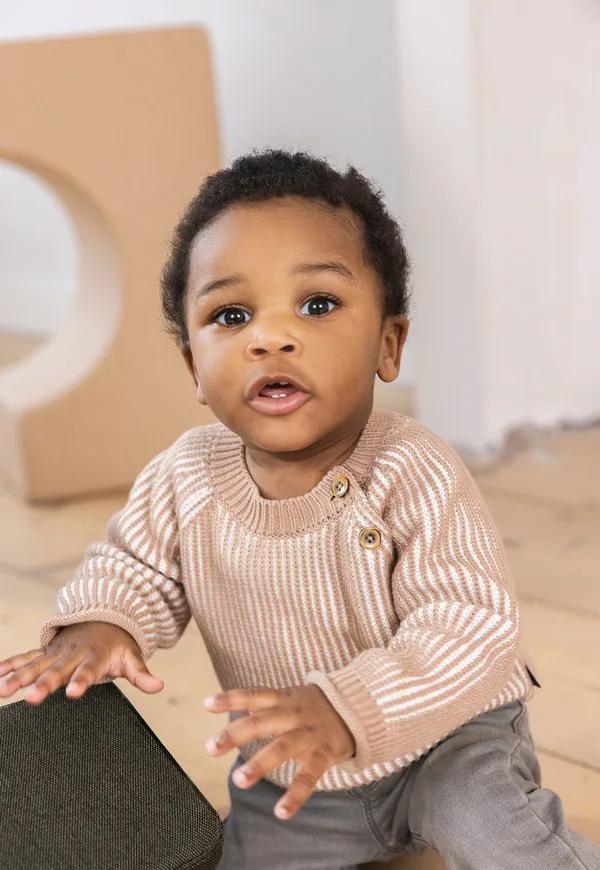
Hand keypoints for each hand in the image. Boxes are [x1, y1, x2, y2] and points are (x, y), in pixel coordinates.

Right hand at [0, 622, 162, 703]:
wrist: (103, 619)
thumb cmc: (116, 645)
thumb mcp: (131, 657)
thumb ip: (141, 674)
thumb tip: (158, 686)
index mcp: (94, 657)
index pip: (87, 672)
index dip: (81, 682)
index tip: (73, 693)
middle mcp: (72, 654)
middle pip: (57, 671)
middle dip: (44, 684)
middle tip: (32, 698)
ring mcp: (57, 652)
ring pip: (36, 665)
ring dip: (19, 677)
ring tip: (4, 691)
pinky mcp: (45, 652)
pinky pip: (25, 657)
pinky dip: (10, 664)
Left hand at [204, 685, 354, 819]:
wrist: (358, 707)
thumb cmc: (315, 706)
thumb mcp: (292, 696)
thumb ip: (266, 704)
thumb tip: (236, 709)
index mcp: (283, 699)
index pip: (254, 695)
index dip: (231, 698)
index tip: (207, 704)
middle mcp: (293, 714)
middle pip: (261, 722)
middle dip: (235, 734)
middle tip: (210, 748)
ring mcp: (308, 734)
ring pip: (282, 747)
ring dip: (260, 764)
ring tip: (239, 780)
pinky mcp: (323, 755)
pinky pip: (308, 777)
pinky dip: (295, 795)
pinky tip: (280, 812)